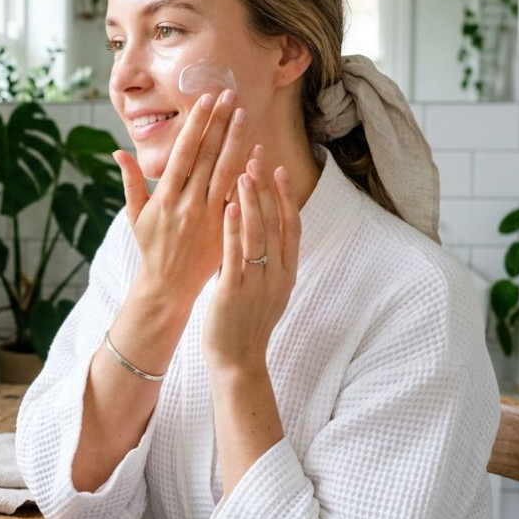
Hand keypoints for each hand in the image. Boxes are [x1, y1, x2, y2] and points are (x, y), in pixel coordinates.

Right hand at [113, 90, 249, 303]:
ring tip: (244, 113)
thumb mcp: (134, 215)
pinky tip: (257, 150)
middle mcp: (187, 202)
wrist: (168, 286)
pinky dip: (249, 171)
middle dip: (219, 122)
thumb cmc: (151, 247)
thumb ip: (131, 181)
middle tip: (230, 95)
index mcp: (165, 196)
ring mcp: (209, 215)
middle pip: (207, 155)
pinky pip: (239, 195)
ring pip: (226, 170)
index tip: (205, 100)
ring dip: (237, 139)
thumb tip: (119, 152)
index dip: (196, 124)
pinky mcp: (225, 227)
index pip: (184, 151)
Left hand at [202, 146, 300, 374]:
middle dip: (267, 188)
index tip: (279, 169)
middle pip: (276, 223)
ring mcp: (258, 282)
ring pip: (258, 233)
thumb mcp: (267, 290)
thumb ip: (268, 262)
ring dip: (252, 201)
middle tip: (258, 157)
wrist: (239, 361)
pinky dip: (233, 228)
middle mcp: (278, 274)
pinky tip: (227, 206)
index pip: (291, 226)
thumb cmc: (248, 324)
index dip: (286, 196)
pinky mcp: (235, 291)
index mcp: (287, 272)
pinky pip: (235, 254)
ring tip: (244, 172)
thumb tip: (262, 233)